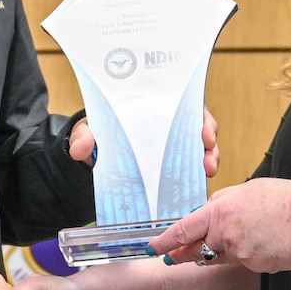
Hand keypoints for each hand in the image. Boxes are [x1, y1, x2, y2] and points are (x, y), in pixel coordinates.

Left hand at [71, 107, 219, 176]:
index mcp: (154, 108)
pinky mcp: (170, 162)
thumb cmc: (96, 131)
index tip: (204, 132)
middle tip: (209, 153)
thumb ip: (84, 137)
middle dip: (210, 141)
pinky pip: (189, 167)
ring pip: (200, 147)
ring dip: (209, 158)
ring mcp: (172, 144)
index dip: (201, 117)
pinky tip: (198, 184)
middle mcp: (168, 123)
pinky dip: (195, 175)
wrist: (93, 148)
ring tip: (208, 170)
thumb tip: (80, 149)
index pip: (186, 105)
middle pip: (200, 126)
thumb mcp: (88, 130)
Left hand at [150, 178, 290, 273]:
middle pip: (199, 249)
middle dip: (186, 254)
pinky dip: (251, 254)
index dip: (166, 241)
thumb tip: (211, 208)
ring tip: (250, 235)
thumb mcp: (251, 189)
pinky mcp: (255, 268)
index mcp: (221, 210)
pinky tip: (268, 241)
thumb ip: (226, 200)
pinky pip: (245, 262)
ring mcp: (240, 254)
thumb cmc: (288, 199)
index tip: (153, 249)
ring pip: (223, 256)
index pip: (184, 230)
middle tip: (173, 258)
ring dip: (227, 249)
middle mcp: (226, 234)